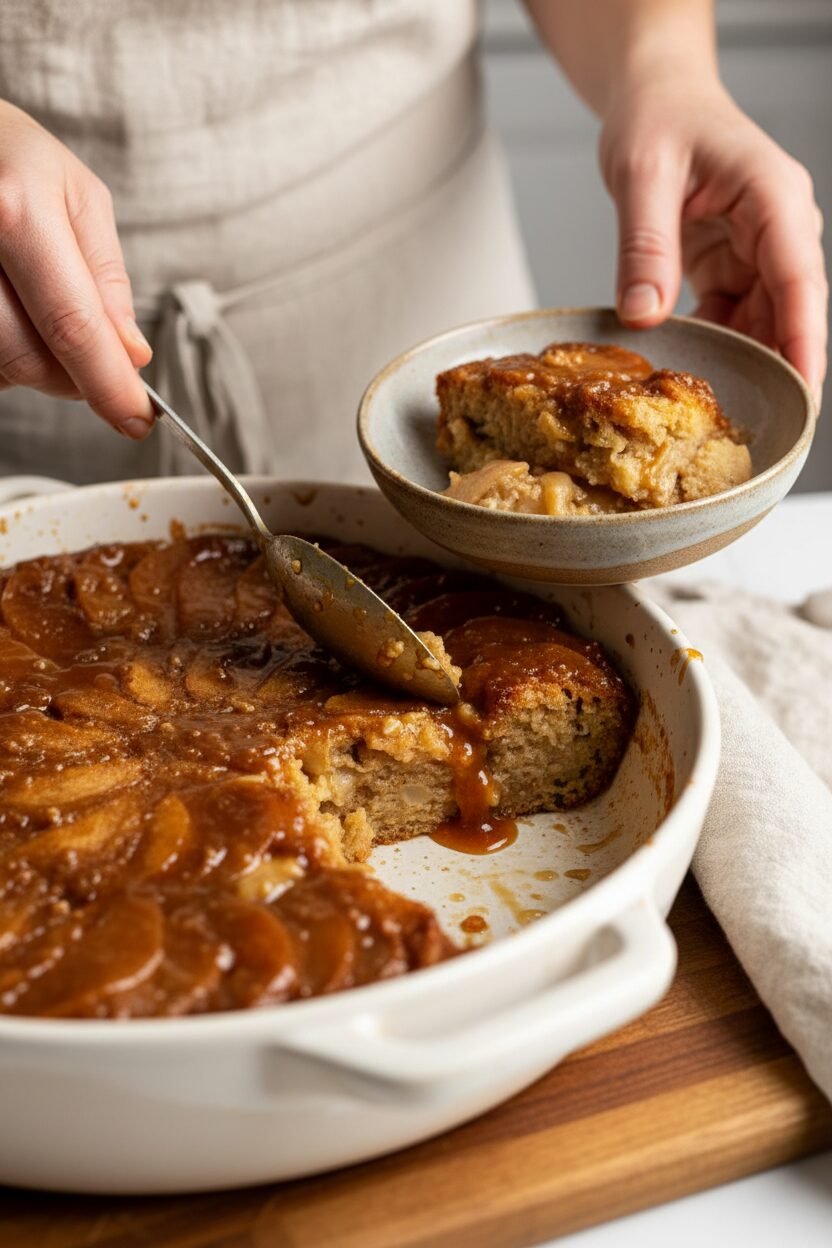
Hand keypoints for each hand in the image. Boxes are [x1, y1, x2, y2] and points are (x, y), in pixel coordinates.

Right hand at [0, 101, 152, 434]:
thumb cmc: (11, 156)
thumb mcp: (78, 196)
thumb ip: (107, 279)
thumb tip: (132, 354)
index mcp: (14, 212)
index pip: (72, 326)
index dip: (108, 385)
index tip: (137, 418)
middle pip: (28, 359)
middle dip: (75, 379)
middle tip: (98, 362)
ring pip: (1, 367)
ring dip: (38, 366)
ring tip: (43, 314)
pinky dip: (8, 352)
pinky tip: (15, 315)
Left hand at [600, 80, 826, 401]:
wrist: (655, 99)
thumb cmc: (658, 118)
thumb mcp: (642, 176)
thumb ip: (645, 246)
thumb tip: (644, 313)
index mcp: (773, 198)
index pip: (800, 280)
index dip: (803, 340)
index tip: (802, 391)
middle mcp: (778, 228)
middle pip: (789, 311)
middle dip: (775, 366)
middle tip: (754, 425)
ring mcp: (760, 249)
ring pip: (763, 321)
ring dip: (740, 360)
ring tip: (712, 407)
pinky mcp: (735, 265)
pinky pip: (733, 317)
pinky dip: (714, 344)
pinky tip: (691, 369)